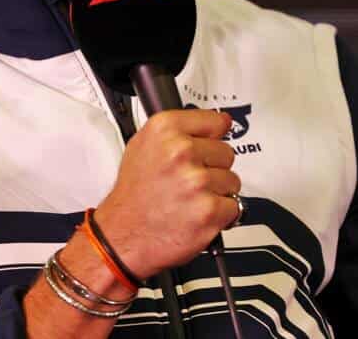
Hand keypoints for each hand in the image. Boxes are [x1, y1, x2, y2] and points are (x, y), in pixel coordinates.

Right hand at [93, 108, 240, 279]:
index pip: (215, 121)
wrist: (123, 235)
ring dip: (217, 192)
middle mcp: (180, 151)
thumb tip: (215, 123)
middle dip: (213, 167)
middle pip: (226, 152)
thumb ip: (177, 131)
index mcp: (164, 129)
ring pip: (232, 180)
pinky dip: (220, 214)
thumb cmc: (133, 195)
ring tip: (189, 199)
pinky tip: (196, 213)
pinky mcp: (209, 209)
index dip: (214, 136)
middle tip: (189, 181)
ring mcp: (196, 181)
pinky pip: (234, 206)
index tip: (211, 142)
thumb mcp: (142, 146)